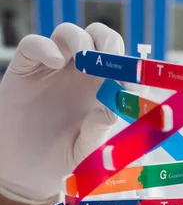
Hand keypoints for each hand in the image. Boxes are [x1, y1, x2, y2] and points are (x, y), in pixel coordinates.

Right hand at [0, 22, 123, 202]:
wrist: (28, 169)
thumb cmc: (64, 157)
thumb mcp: (86, 151)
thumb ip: (98, 133)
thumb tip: (111, 112)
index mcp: (104, 91)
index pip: (122, 66)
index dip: (130, 70)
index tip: (133, 84)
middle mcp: (81, 75)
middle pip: (100, 39)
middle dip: (109, 44)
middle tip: (110, 60)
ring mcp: (54, 68)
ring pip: (69, 35)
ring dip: (80, 41)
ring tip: (85, 59)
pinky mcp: (26, 69)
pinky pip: (34, 45)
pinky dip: (45, 47)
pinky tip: (54, 62)